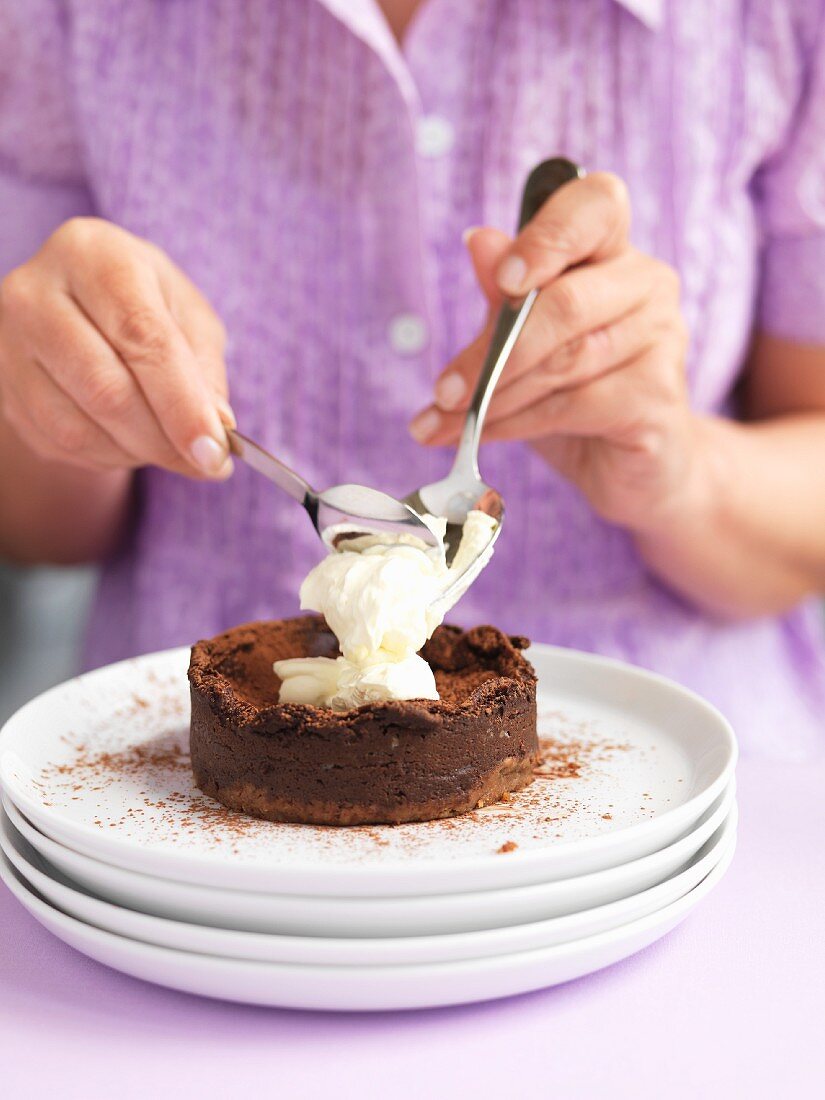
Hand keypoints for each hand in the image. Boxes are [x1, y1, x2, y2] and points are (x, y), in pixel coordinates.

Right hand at [0, 217, 233, 478]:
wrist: (78, 308)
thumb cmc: (145, 307)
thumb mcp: (189, 319)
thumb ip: (205, 372)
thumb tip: (214, 429)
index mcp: (93, 255)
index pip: (141, 337)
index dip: (182, 404)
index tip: (215, 451)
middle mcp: (35, 292)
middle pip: (105, 388)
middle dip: (163, 439)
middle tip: (205, 463)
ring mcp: (8, 343)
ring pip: (78, 428)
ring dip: (137, 452)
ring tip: (170, 446)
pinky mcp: (2, 387)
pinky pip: (60, 444)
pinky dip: (109, 456)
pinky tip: (130, 440)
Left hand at [410, 173, 699, 533]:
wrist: (633, 465)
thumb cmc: (576, 393)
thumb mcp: (524, 340)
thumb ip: (503, 294)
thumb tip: (478, 240)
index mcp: (612, 250)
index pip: (595, 205)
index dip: (548, 237)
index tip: (503, 280)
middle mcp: (647, 284)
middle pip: (566, 302)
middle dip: (491, 353)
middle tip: (442, 391)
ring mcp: (662, 339)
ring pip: (564, 361)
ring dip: (494, 396)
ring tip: (446, 421)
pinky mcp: (658, 398)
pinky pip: (573, 407)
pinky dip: (515, 425)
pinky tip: (479, 436)